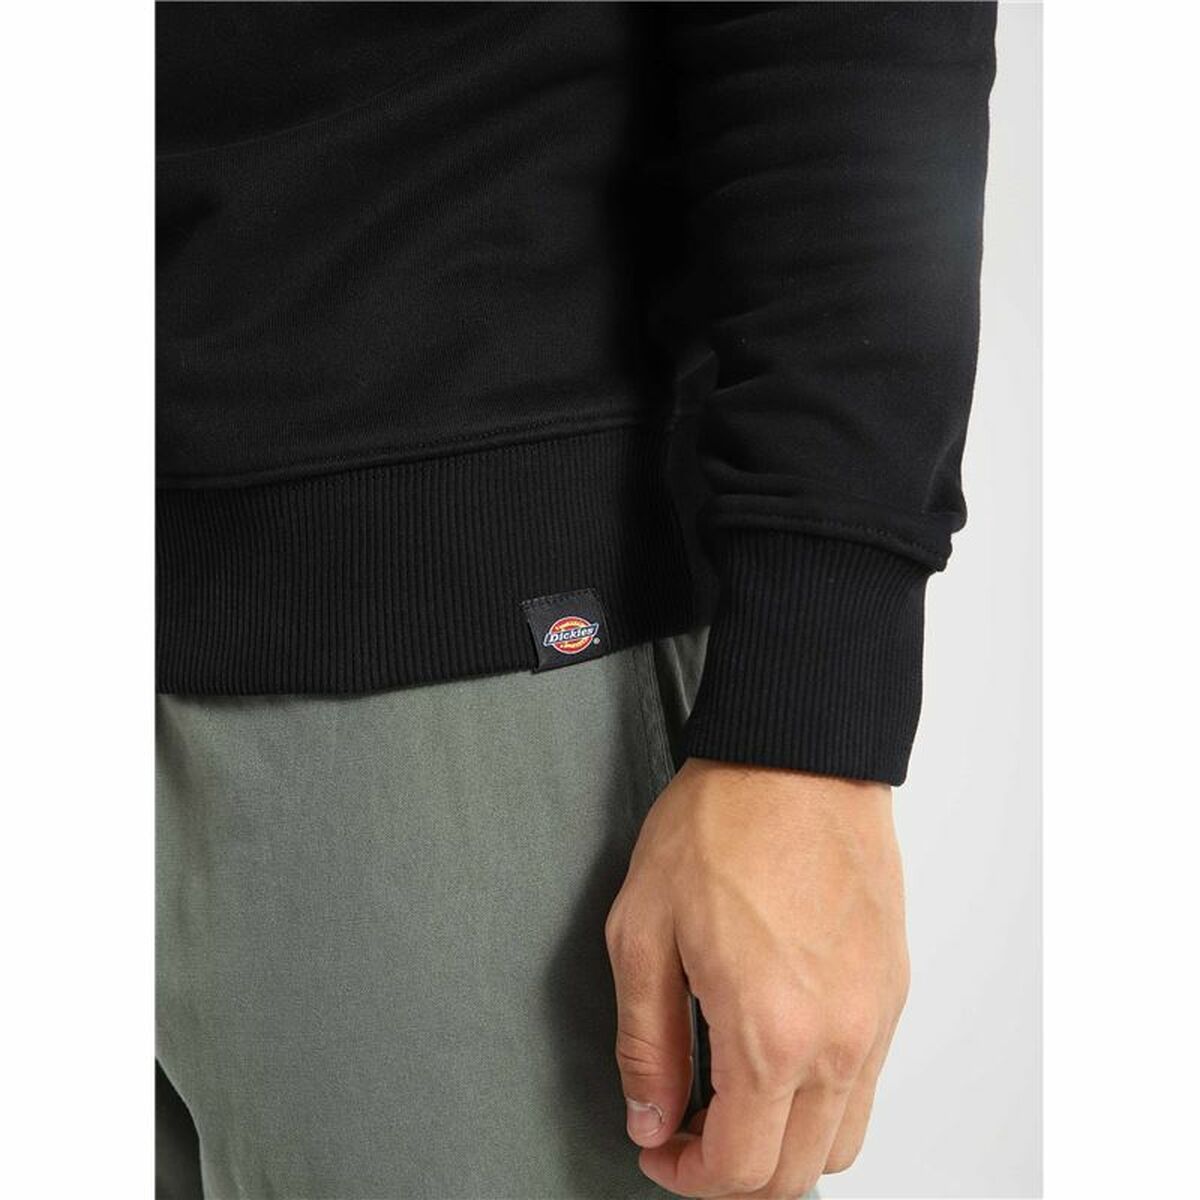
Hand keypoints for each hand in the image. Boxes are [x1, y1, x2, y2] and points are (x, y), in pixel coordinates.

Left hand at [604, 757, 909, 1197]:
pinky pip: (867, 1080)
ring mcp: (876, 1015)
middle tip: (689, 1129)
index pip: (740, 1171)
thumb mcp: (643, 931)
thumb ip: (646, 1042)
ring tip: (734, 1095)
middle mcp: (839, 1039)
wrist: (797, 757)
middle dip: (735, 1172)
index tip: (661, 1149)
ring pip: (842, 1139)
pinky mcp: (893, 986)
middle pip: (796, 1173)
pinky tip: (779, 1049)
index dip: (687, 1178)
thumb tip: (651, 1116)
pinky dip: (823, 1096)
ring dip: (785, 1141)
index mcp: (770, 1034)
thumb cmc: (723, 824)